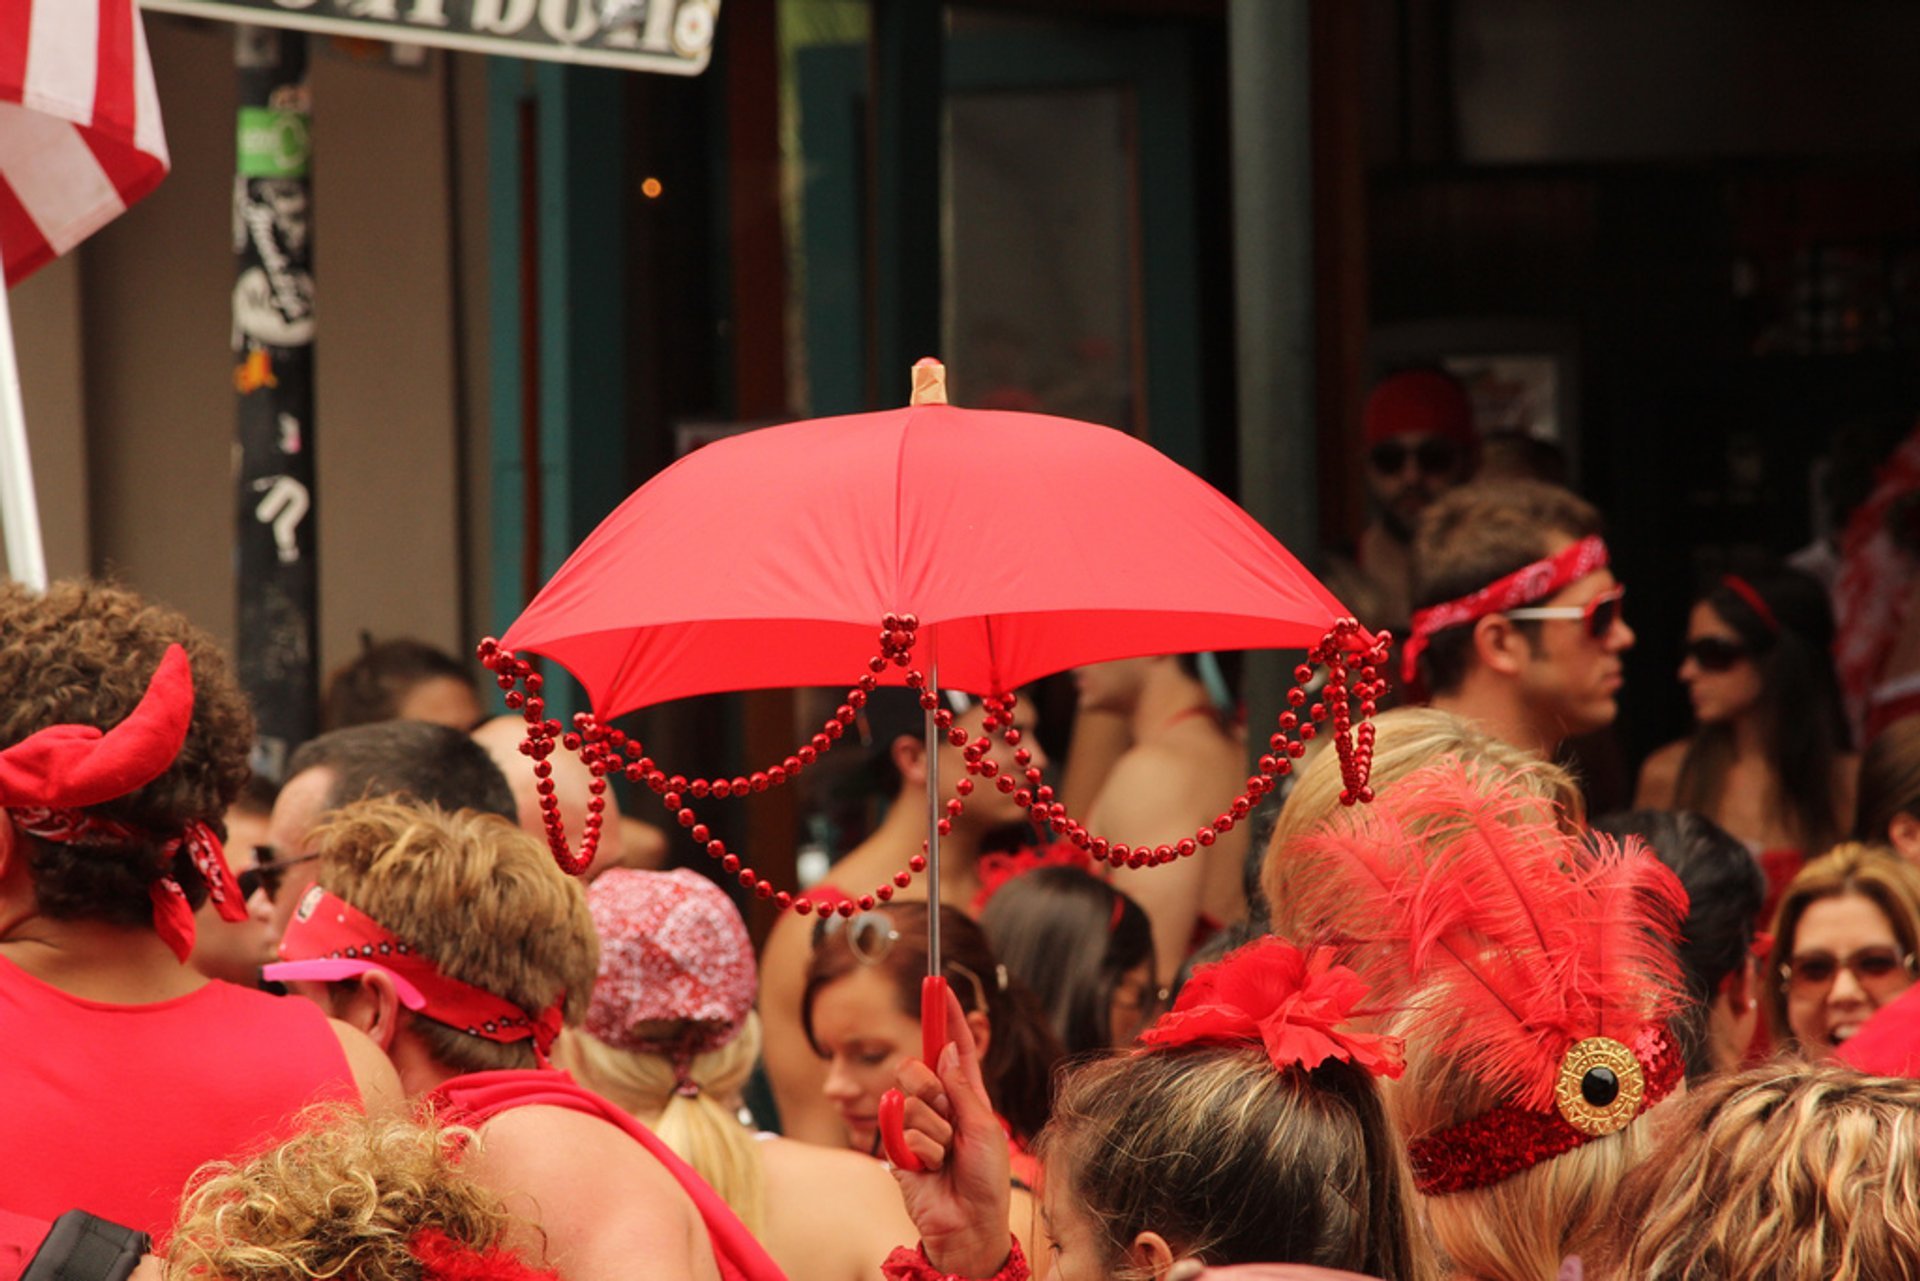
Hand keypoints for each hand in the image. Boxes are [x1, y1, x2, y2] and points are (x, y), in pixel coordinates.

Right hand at [888, 987, 1012, 1278]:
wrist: (967, 1226)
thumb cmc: (986, 1181)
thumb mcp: (984, 1129)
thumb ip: (962, 1089)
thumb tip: (946, 1050)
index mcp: (966, 1093)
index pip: (953, 1045)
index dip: (945, 1016)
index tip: (937, 985)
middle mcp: (938, 1103)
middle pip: (917, 1065)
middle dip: (932, 1090)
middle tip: (949, 1121)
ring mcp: (914, 1123)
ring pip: (908, 1100)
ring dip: (933, 1133)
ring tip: (946, 1158)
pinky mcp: (896, 1147)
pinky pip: (897, 1128)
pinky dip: (918, 1149)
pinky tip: (928, 1168)